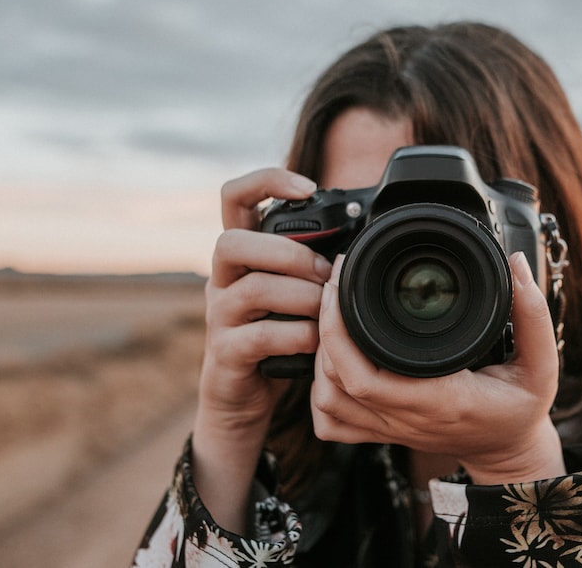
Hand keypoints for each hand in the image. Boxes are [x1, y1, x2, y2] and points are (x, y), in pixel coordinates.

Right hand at [192, 167, 331, 531]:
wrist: (244, 400)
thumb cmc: (280, 338)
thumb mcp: (296, 294)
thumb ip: (313, 264)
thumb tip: (363, 236)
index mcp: (241, 255)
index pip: (234, 197)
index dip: (266, 180)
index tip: (308, 186)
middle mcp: (221, 280)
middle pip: (231, 242)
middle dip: (285, 253)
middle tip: (323, 273)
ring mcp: (218, 318)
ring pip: (249, 289)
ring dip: (299, 296)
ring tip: (325, 311)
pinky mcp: (225, 355)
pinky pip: (258, 336)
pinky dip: (296, 336)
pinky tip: (316, 343)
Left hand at [311, 252, 565, 484]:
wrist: (508, 451)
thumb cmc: (520, 409)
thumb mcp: (541, 366)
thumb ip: (534, 316)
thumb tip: (517, 265)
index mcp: (438, 399)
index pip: (365, 376)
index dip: (339, 330)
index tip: (344, 282)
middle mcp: (406, 418)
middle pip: (335, 383)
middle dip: (323, 329)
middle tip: (335, 285)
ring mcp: (389, 428)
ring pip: (326, 402)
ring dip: (319, 358)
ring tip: (332, 316)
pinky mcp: (381, 432)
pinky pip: (331, 423)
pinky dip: (320, 393)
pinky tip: (331, 361)